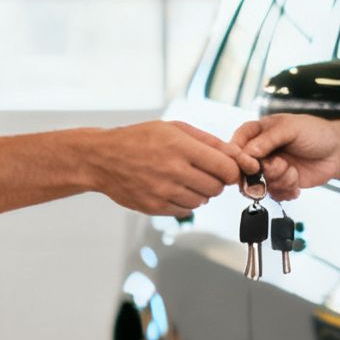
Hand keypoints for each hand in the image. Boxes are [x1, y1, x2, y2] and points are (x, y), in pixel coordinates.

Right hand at [95, 121, 259, 216]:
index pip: (225, 168)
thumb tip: (237, 155)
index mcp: (181, 146)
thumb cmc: (139, 139)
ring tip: (186, 179)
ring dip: (201, 192)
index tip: (229, 169)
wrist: (102, 158)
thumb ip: (208, 141)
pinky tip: (174, 188)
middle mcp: (173, 170)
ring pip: (202, 201)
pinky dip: (186, 202)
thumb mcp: (174, 128)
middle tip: (204, 172)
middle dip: (217, 181)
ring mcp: (163, 191)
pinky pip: (185, 211)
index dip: (233, 170)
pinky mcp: (155, 207)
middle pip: (216, 187)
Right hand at [232, 115, 339, 200]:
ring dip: (279, 181)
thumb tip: (248, 152)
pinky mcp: (280, 184)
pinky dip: (286, 191)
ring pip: (259, 185)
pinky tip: (297, 183)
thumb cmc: (315, 133)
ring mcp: (269, 170)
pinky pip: (273, 195)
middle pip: (245, 171)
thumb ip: (269, 139)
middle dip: (265, 173)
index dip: (241, 158)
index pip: (236, 145)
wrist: (337, 152)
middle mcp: (260, 153)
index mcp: (257, 133)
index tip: (253, 164)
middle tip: (281, 166)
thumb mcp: (291, 128)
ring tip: (293, 172)